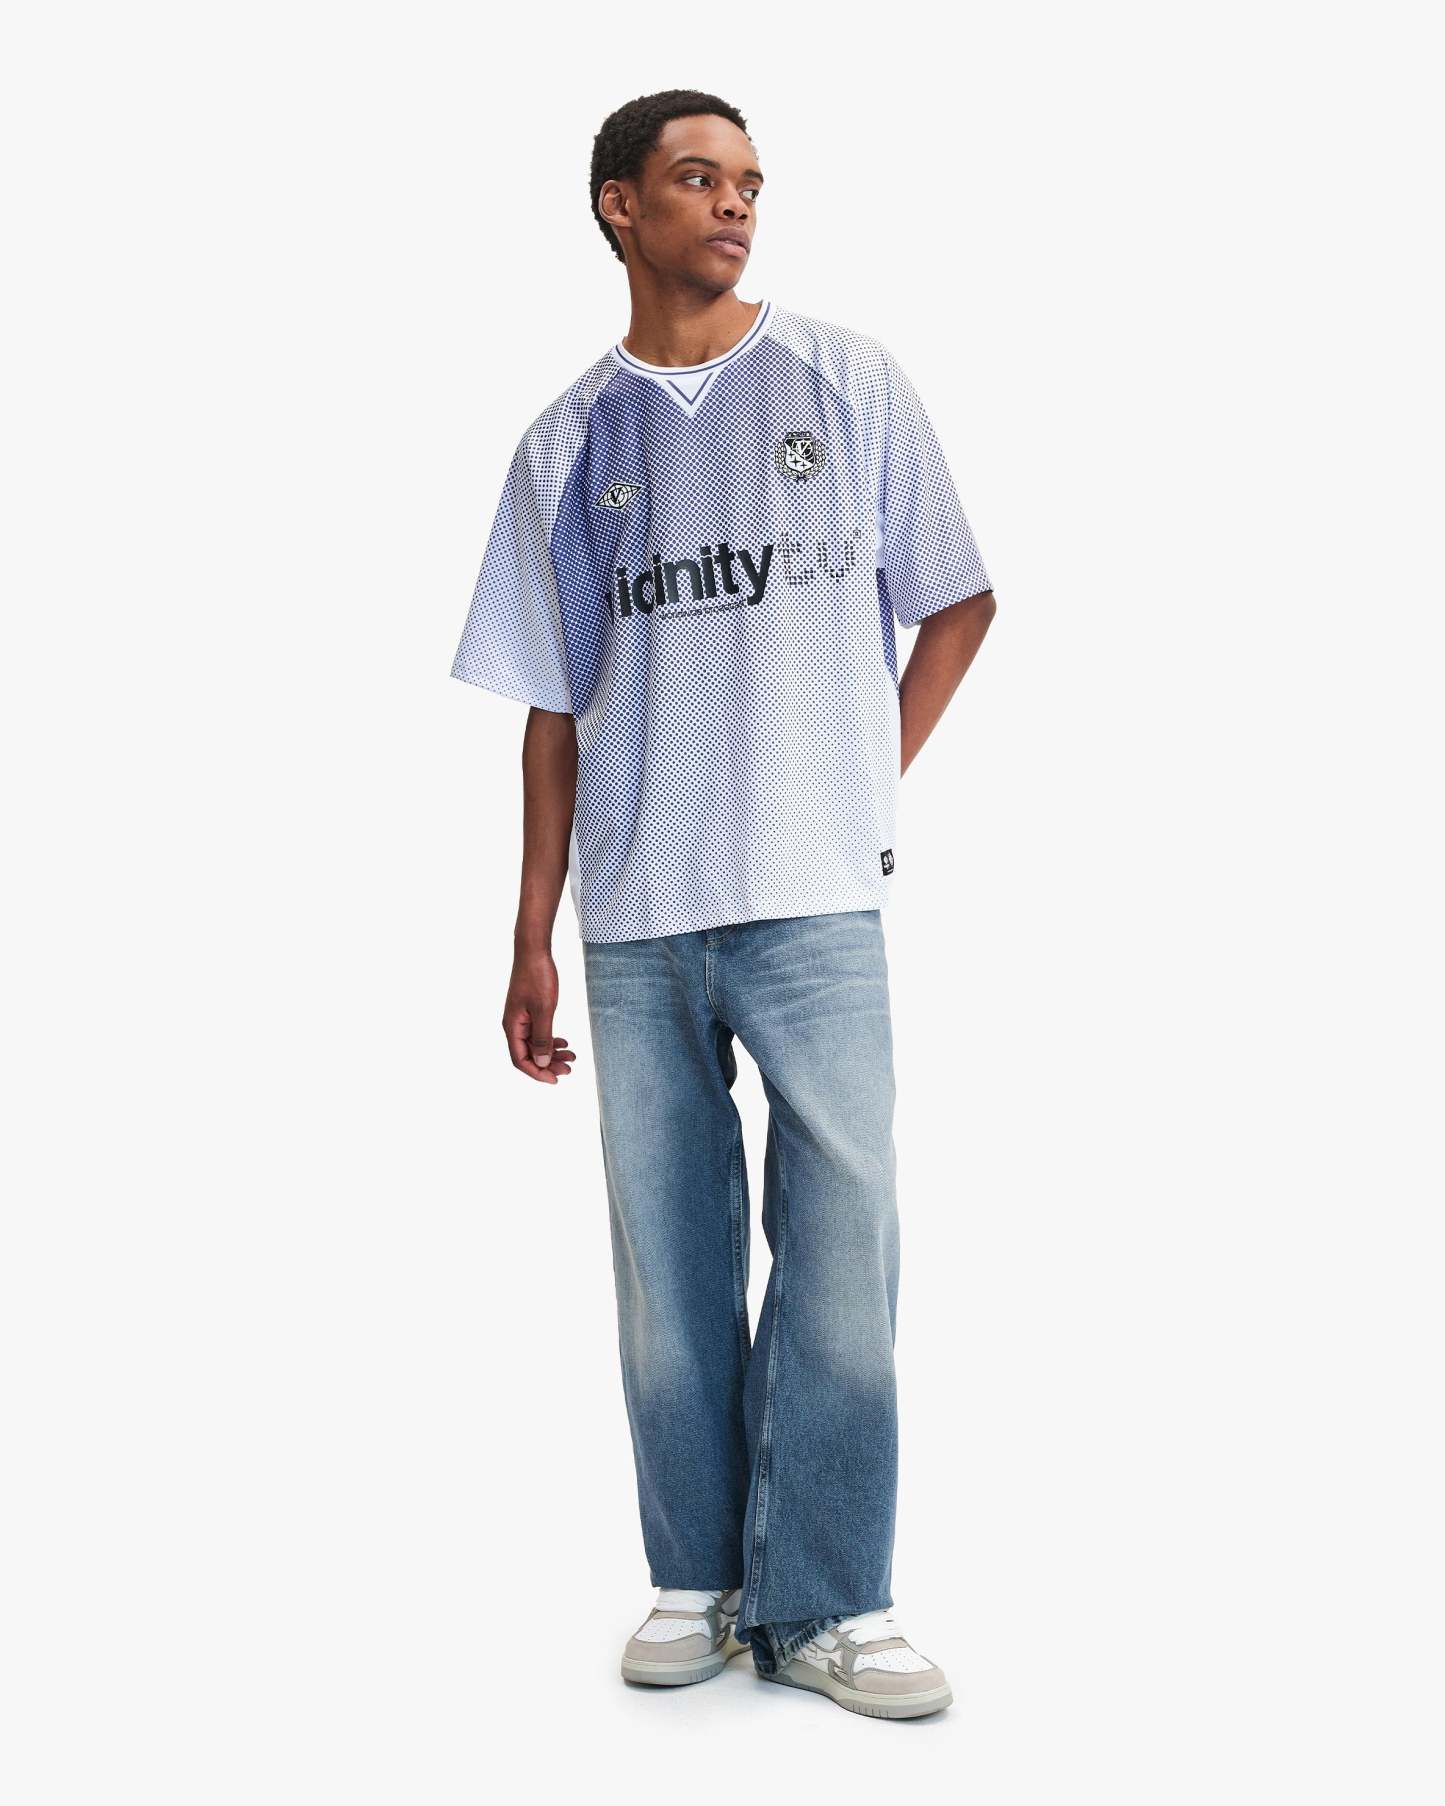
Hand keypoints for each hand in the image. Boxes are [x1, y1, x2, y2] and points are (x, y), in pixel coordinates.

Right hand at [503, 946, 576, 1084]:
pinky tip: (565, 1042)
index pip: (521, 1060)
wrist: (534, 951)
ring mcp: (521, 1018)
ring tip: (572, 1057)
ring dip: (552, 1053)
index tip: (556, 1079)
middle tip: (569, 1069)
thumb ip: (542, 1038)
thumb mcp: (544, 1009)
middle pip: (529, 1055)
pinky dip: (551, 1040)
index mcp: (512, 1027)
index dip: (537, 1073)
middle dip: (548, 1065)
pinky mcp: (529, 1011)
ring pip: (535, 1045)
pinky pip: (538, 1033)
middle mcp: (513, 1025)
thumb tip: (542, 1063)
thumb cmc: (537, 977)